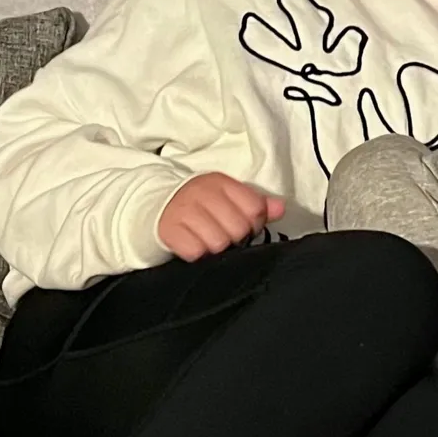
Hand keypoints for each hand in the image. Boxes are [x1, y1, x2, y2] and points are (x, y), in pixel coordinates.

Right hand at [158, 173, 285, 260]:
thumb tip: (281, 208)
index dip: (254, 223)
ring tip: (207, 241)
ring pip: (218, 243)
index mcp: (221, 182)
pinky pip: (194, 252)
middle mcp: (201, 192)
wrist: (156, 207)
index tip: (244, 226)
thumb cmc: (200, 206)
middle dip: (234, 238)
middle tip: (223, 236)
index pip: (255, 208)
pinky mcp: (168, 230)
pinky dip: (196, 254)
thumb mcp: (227, 199)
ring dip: (214, 248)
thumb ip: (257, 204)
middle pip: (238, 228)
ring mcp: (183, 210)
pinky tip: (193, 246)